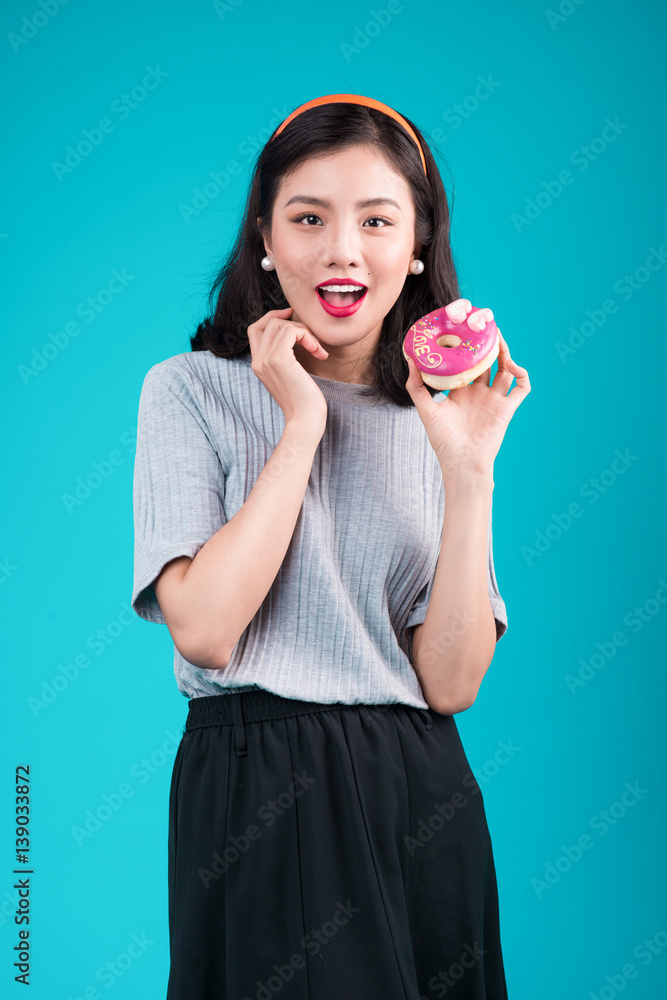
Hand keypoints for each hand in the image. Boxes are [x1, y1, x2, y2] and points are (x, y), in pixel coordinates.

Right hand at [247, 307, 328, 430]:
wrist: (305, 420)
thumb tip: (296, 336)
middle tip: (311, 338)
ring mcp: (266, 359)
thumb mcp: (290, 376)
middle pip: (268, 323)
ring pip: (281, 325)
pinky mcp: (279, 359)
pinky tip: (318, 352)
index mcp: (258, 365)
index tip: (290, 315)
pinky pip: (291, 331)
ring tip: (316, 349)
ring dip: (304, 331)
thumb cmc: (303, 403)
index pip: (255, 329)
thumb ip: (285, 358)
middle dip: (292, 324)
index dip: (272, 317)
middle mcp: (258, 361)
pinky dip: (307, 336)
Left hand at [404, 299, 530, 479]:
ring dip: (505, 353)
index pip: (466, 364)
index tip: (464, 331)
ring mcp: (494, 400)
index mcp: (461, 392)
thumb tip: (410, 360)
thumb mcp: (426, 409)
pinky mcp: (507, 409)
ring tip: (498, 337)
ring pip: (505, 370)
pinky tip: (510, 364)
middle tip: (484, 325)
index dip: (467, 349)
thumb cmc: (443, 440)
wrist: (462, 461)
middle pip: (487, 363)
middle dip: (487, 345)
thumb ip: (416, 386)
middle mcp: (479, 394)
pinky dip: (521, 373)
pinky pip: (522, 387)